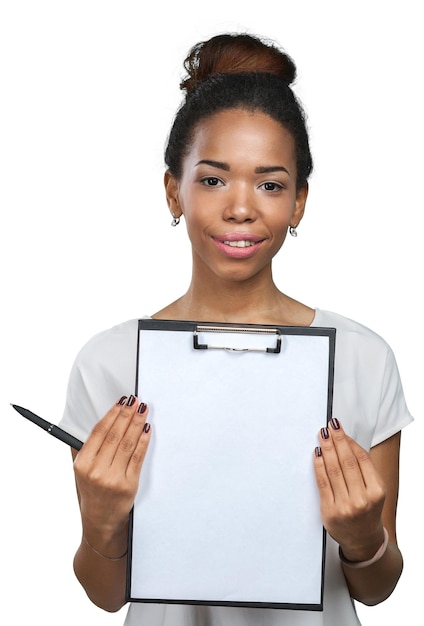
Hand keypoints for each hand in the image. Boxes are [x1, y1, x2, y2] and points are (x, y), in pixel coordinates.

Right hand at [73, 395, 150, 541]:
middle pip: (114, 435)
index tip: (121, 402)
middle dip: (126, 415)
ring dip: (137, 424)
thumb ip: (83, 450)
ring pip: (128, 444)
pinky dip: (143, 441)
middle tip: (135, 401)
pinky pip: (138, 457)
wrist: (100, 523)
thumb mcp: (80, 473)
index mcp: (82, 465)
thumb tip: (99, 422)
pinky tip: (147, 430)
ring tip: (143, 410)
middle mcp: (96, 471)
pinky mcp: (129, 485)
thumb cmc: (91, 494)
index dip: (111, 414)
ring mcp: (113, 478)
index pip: (98, 432)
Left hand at [314, 418, 386, 561]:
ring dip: (327, 449)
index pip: (361, 459)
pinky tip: (317, 453)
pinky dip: (318, 465)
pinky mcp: (329, 511)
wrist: (362, 541)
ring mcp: (345, 507)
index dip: (349, 441)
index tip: (340, 428)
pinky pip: (322, 483)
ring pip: (333, 470)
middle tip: (329, 426)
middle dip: (337, 441)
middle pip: (347, 462)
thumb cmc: (367, 510)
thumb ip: (363, 469)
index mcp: (377, 492)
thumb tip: (345, 441)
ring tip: (322, 435)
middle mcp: (362, 500)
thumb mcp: (374, 490)